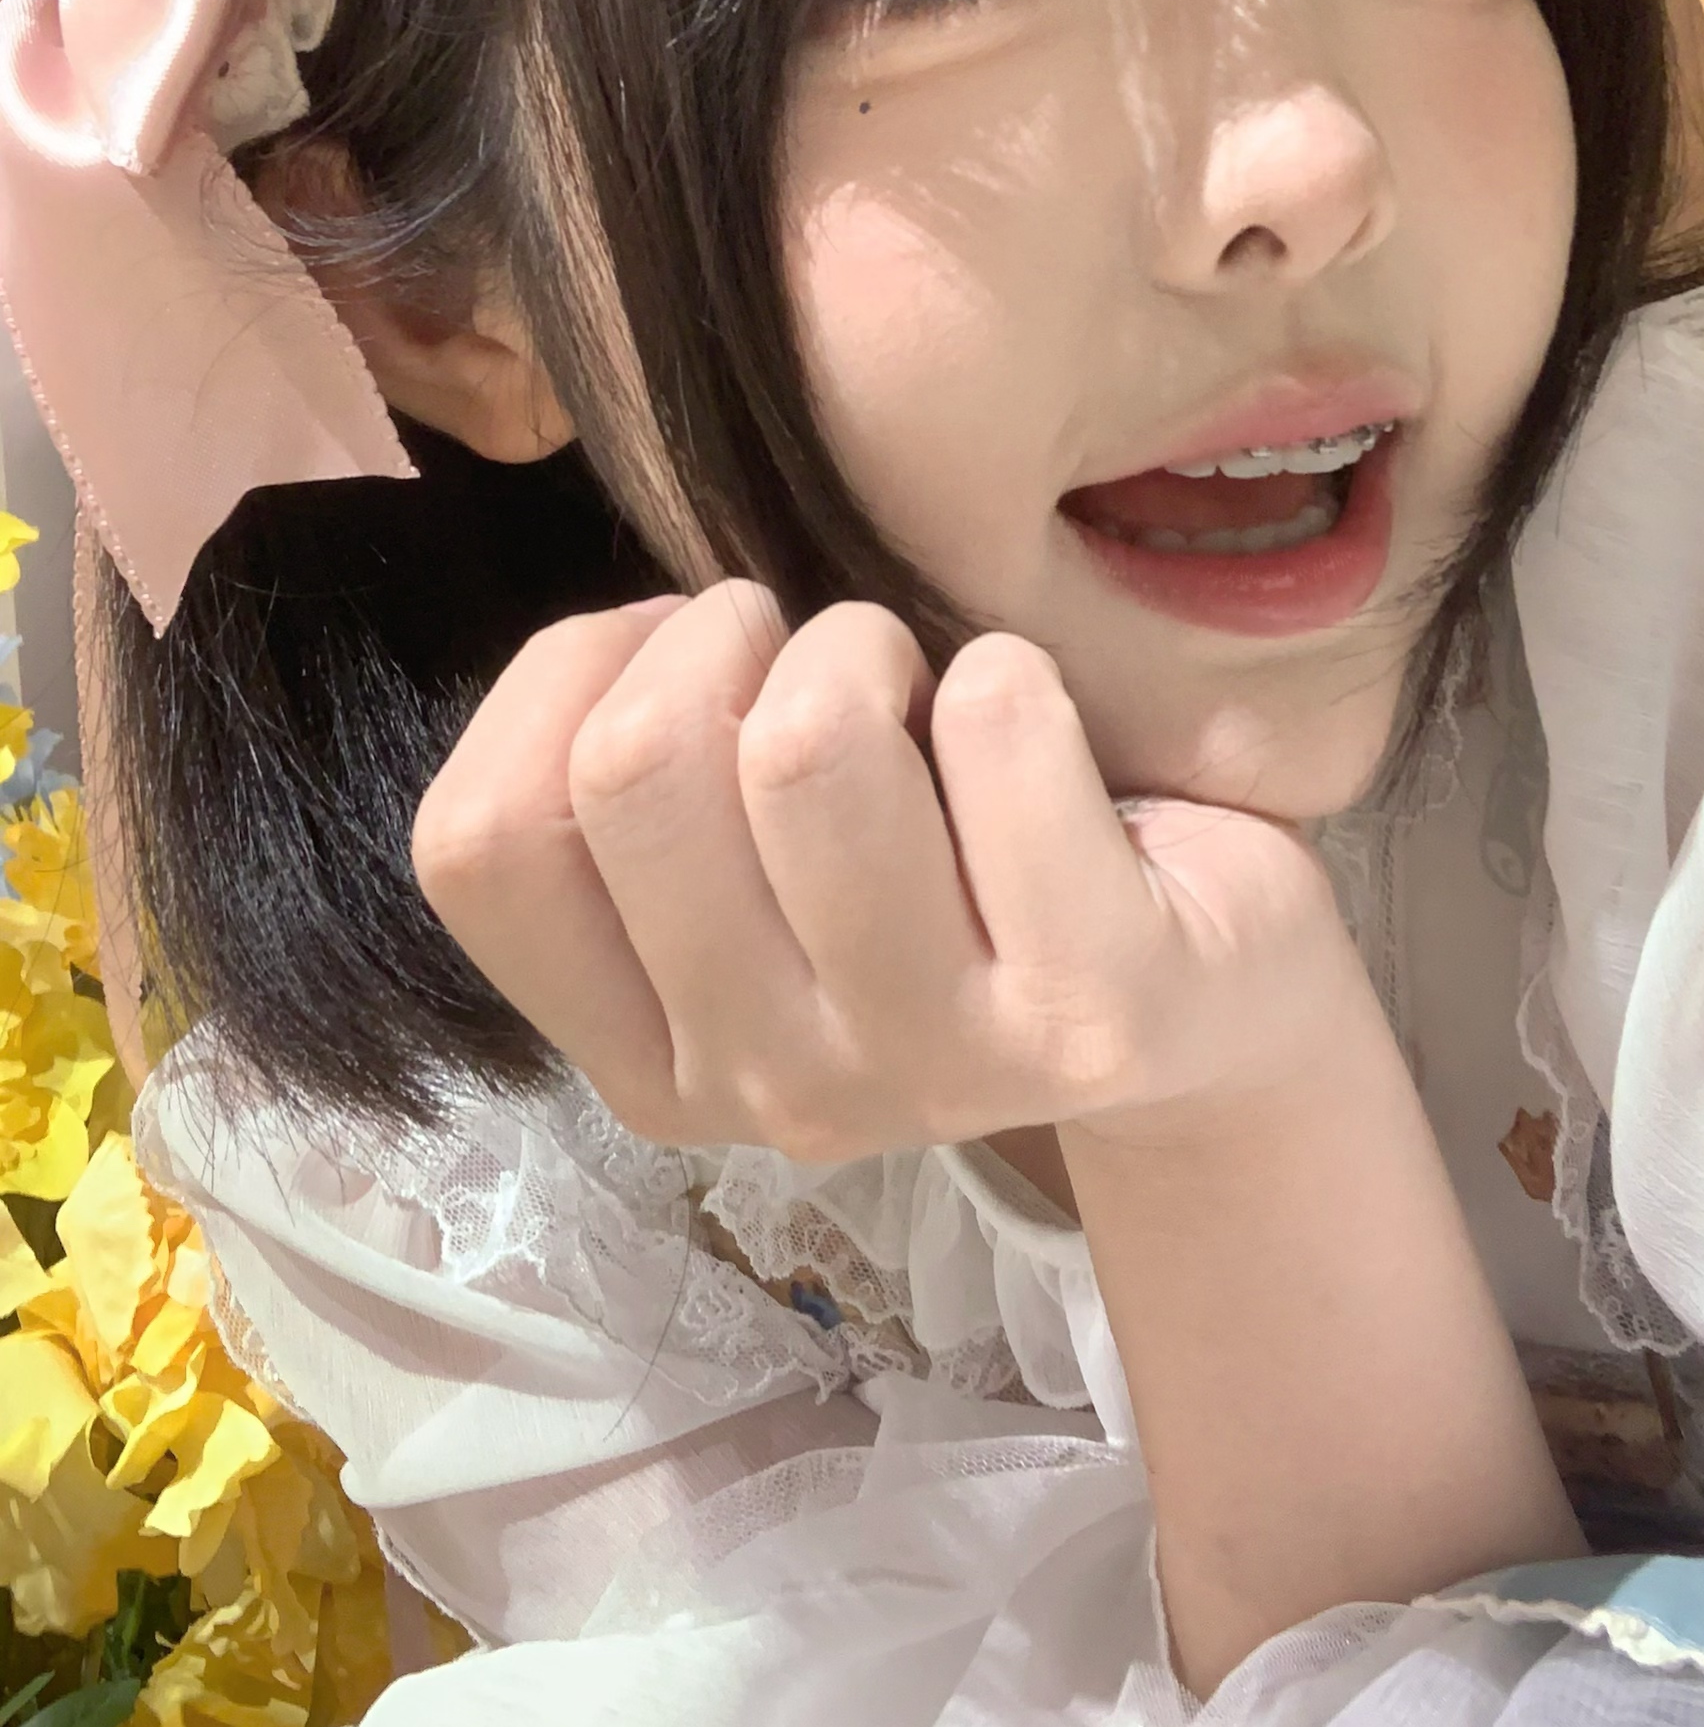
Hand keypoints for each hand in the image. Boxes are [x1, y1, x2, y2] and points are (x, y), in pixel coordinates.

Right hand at [412, 583, 1357, 1161]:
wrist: (1201, 1009)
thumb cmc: (950, 875)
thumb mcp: (752, 861)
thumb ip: (639, 777)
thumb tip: (620, 647)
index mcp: (647, 1058)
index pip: (479, 844)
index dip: (568, 681)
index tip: (683, 662)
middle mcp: (764, 1090)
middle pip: (634, 767)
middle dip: (727, 636)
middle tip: (826, 663)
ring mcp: (926, 1067)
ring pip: (802, 747)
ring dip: (866, 645)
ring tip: (926, 690)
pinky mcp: (1088, 1009)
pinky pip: (995, 730)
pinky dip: (1012, 670)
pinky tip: (1041, 731)